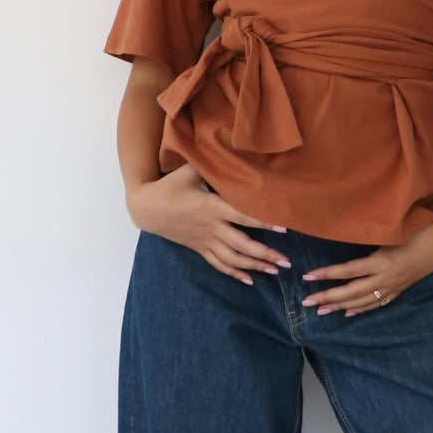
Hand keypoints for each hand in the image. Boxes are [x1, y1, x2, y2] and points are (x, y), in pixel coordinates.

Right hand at [128, 164, 291, 284]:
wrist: (146, 208)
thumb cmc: (170, 186)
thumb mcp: (190, 171)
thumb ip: (213, 165)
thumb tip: (234, 151)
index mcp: (212, 207)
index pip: (243, 216)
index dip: (264, 222)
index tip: (284, 228)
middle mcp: (211, 227)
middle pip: (242, 244)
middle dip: (265, 254)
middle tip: (286, 262)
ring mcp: (205, 240)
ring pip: (233, 258)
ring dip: (254, 266)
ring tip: (274, 271)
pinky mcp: (199, 248)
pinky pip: (218, 264)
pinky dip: (234, 273)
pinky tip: (249, 280)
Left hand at [299, 214, 432, 317]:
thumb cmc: (420, 229)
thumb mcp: (393, 231)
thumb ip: (371, 236)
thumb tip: (345, 232)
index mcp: (382, 261)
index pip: (348, 271)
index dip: (327, 275)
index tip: (308, 277)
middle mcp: (386, 278)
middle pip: (351, 292)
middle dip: (328, 298)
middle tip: (307, 303)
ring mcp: (394, 286)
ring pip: (362, 302)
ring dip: (341, 307)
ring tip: (321, 310)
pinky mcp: (400, 289)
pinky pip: (376, 304)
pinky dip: (361, 309)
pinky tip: (348, 313)